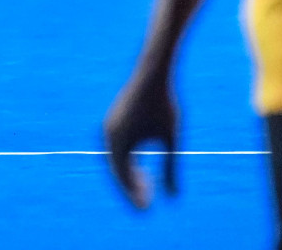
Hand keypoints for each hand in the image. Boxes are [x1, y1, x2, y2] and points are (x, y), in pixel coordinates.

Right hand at [104, 67, 178, 209]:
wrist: (152, 72)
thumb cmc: (164, 104)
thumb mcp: (171, 139)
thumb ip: (170, 168)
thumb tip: (173, 196)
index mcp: (119, 142)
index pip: (124, 178)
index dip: (134, 195)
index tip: (146, 209)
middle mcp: (109, 136)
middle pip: (118, 171)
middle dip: (131, 188)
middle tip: (147, 202)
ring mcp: (109, 127)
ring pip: (116, 160)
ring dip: (130, 175)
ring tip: (146, 185)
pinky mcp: (114, 121)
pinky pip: (117, 148)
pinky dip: (128, 161)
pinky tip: (142, 166)